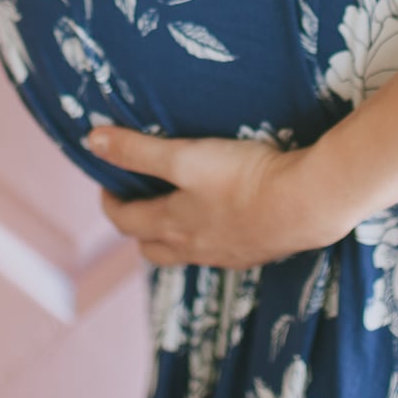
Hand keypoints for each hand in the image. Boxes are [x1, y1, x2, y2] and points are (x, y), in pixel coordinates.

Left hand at [85, 125, 356, 269]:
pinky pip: (220, 251)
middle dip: (138, 227)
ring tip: (180, 209)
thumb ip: (138, 150)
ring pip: (187, 253)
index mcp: (171, 225)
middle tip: (140, 201)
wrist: (306, 204)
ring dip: (174, 236)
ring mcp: (227, 255)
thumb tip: (91, 142)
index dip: (111, 204)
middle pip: (152, 249)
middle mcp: (194, 248)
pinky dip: (210, 237)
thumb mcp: (185, 157)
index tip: (107, 186)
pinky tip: (226, 218)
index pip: (126, 221)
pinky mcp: (257, 253)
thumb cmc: (242, 177)